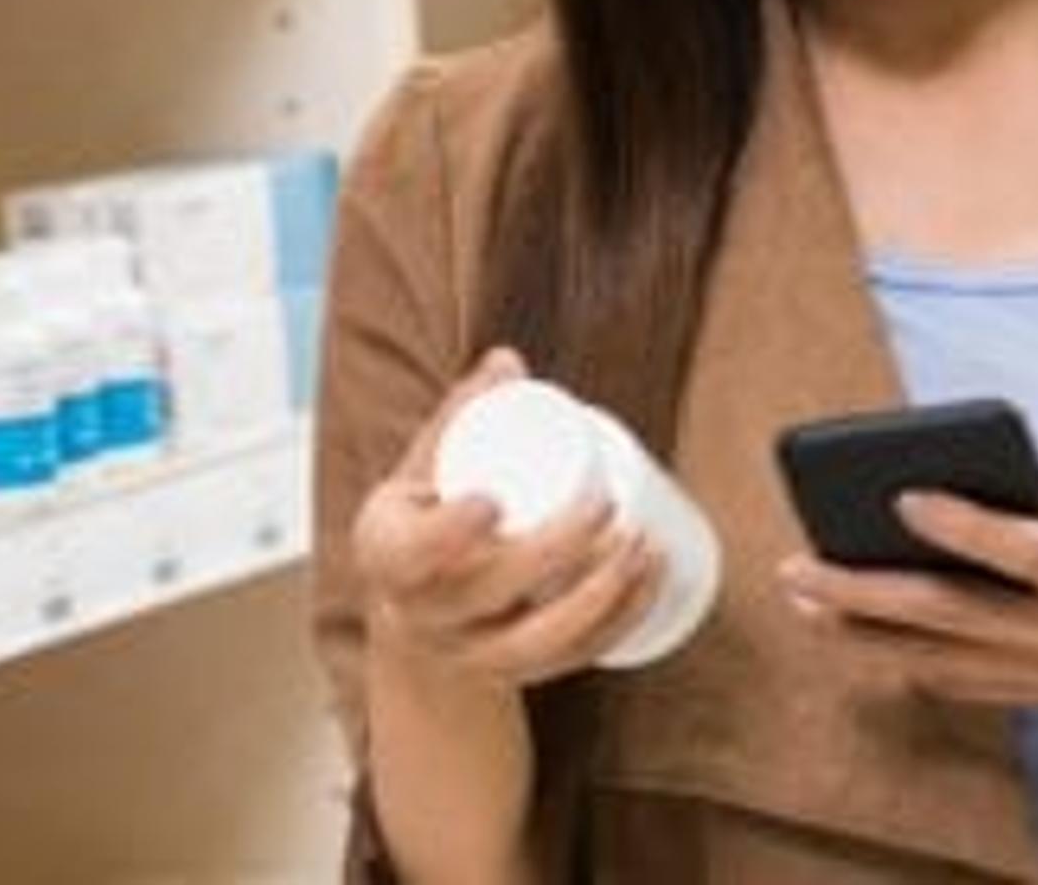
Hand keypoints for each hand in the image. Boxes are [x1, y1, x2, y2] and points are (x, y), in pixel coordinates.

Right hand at [353, 349, 664, 704]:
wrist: (416, 611)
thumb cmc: (427, 518)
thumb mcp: (425, 467)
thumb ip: (463, 414)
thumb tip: (508, 360)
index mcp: (387, 555)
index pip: (410, 554)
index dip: (450, 534)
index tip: (493, 501)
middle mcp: (421, 616)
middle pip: (489, 593)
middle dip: (556, 549)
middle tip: (606, 503)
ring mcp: (467, 654)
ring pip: (536, 640)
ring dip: (600, 597)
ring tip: (644, 545)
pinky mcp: (511, 676)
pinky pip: (567, 662)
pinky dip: (616, 624)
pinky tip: (651, 585)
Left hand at [777, 493, 1037, 722]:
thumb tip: (987, 514)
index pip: (1023, 549)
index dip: (961, 525)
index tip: (901, 496)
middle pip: (956, 617)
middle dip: (868, 593)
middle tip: (801, 569)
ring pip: (948, 662)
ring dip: (870, 636)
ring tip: (811, 609)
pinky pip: (979, 686)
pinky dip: (924, 665)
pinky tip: (877, 646)